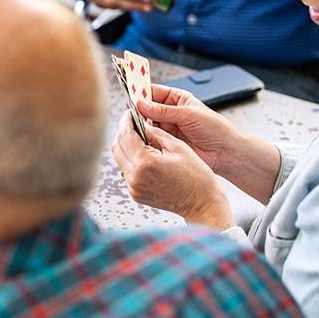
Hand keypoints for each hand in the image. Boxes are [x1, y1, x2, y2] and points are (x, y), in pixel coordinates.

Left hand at [110, 117, 232, 228]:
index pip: (126, 135)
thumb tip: (140, 122)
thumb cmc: (196, 176)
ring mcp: (133, 187)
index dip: (126, 121)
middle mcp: (135, 177)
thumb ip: (155, 132)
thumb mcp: (177, 147)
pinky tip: (143, 155)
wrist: (201, 203)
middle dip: (123, 132)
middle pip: (117, 147)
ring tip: (140, 138)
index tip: (130, 113)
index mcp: (145, 163)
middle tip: (133, 123)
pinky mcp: (135, 194)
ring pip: (119, 159)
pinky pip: (126, 171)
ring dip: (126, 146)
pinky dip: (131, 160)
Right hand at [134, 84, 239, 171]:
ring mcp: (168, 127)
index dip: (140, 90)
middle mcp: (170, 112)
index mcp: (177, 98)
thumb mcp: (188, 114)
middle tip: (128, 110)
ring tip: (133, 123)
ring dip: (140, 123)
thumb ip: (163, 110)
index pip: (153, 91)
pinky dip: (144, 136)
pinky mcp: (167, 141)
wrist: (225, 152)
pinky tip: (140, 135)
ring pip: (146, 122)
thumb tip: (141, 104)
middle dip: (137, 108)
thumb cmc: (215, 128)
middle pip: (147, 107)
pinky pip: (151, 136)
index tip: (128, 90)